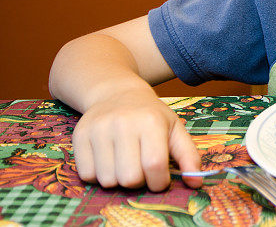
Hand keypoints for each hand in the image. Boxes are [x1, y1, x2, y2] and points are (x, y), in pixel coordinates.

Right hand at [72, 88, 200, 191]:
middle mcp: (123, 123)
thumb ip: (188, 156)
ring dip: (118, 180)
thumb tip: (196, 183)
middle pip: (130, 178)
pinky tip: (108, 160)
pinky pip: (86, 175)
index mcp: (151, 121)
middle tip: (141, 168)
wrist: (117, 92)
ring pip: (107, 180)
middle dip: (139, 181)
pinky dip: (98, 175)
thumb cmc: (150, 115)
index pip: (154, 166)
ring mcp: (98, 129)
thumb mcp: (175, 129)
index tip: (160, 180)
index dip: (159, 182)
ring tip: (124, 162)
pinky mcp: (79, 136)